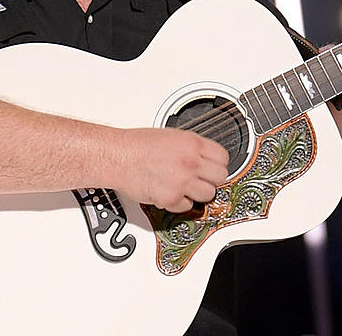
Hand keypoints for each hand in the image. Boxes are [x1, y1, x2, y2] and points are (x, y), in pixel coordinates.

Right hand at [113, 128, 228, 213]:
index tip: (213, 167)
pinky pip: (187, 206)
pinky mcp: (171, 198)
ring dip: (197, 192)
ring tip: (184, 186)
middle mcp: (190, 162)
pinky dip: (179, 202)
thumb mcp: (171, 136)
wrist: (117, 156)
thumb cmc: (137, 145)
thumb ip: (192, 148)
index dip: (218, 163)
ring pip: (208, 194)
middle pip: (220, 177)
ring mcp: (182, 182)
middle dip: (211, 179)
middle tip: (201, 178)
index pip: (223, 157)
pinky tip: (170, 192)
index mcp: (192, 144)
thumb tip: (205, 158)